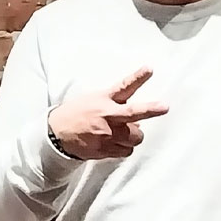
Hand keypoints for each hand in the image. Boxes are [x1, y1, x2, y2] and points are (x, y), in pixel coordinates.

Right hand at [46, 67, 168, 159]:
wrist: (56, 134)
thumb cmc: (76, 114)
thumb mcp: (93, 99)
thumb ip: (115, 105)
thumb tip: (137, 119)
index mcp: (104, 100)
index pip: (124, 86)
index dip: (138, 78)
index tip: (150, 69)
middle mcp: (107, 116)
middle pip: (135, 112)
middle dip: (151, 110)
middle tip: (164, 107)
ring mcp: (107, 134)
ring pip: (135, 137)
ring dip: (133, 136)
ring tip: (123, 134)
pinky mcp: (105, 150)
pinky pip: (126, 151)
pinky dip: (124, 148)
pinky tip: (115, 143)